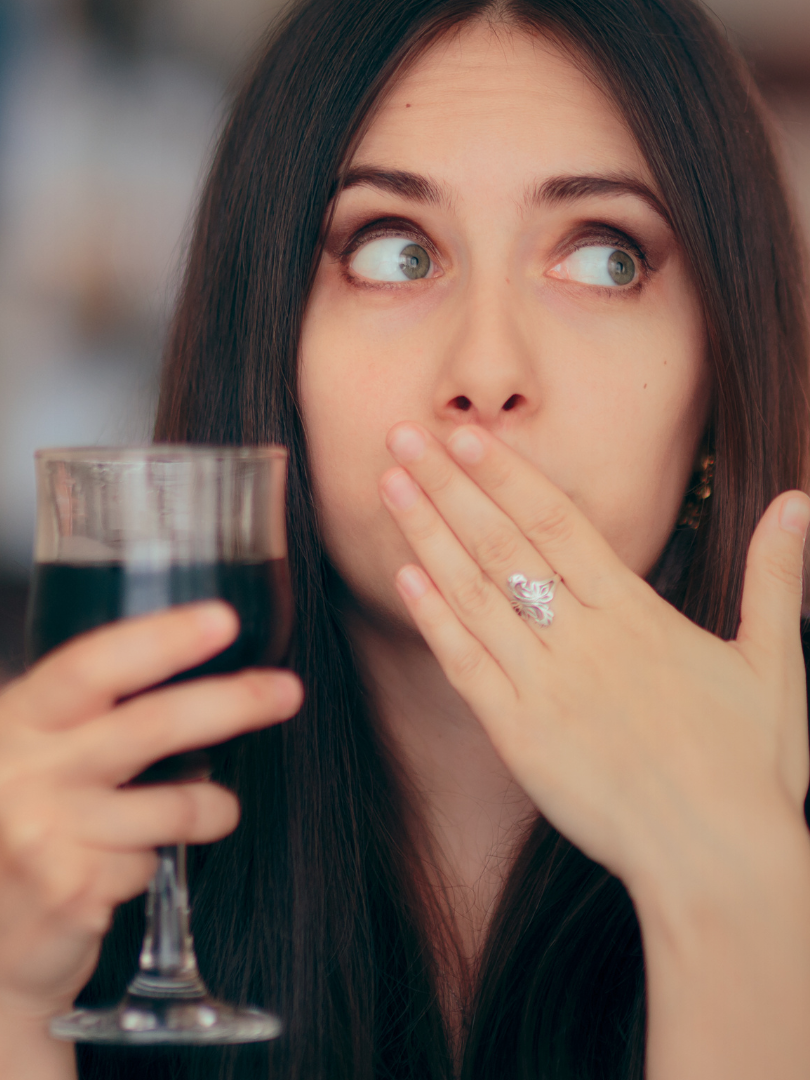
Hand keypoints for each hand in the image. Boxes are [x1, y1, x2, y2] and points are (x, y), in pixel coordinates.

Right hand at [0, 603, 301, 1023]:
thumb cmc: (16, 825)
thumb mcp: (29, 754)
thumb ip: (80, 715)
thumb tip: (183, 661)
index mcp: (17, 721)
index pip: (89, 667)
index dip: (161, 640)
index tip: (223, 621)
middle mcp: (24, 774)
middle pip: (151, 725)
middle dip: (233, 703)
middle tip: (286, 691)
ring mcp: (46, 836)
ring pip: (175, 805)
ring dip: (211, 807)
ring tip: (213, 809)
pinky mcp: (72, 892)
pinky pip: (150, 864)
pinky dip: (149, 863)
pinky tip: (117, 867)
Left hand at [379, 422, 809, 902]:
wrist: (719, 860)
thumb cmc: (751, 767)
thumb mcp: (775, 664)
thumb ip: (774, 579)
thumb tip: (797, 503)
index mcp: (637, 616)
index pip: (558, 523)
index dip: (507, 475)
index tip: (465, 435)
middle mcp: (583, 640)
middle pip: (503, 546)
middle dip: (448, 486)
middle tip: (401, 436)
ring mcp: (546, 687)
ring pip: (474, 596)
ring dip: (428, 538)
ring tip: (390, 488)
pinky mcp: (520, 737)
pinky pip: (467, 668)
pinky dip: (434, 621)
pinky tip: (404, 580)